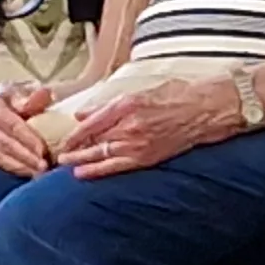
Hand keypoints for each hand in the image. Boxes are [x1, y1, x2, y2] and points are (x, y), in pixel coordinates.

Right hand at [0, 82, 58, 177]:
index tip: (44, 149)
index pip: (10, 123)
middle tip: (44, 166)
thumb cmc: (18, 100)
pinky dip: (11, 169)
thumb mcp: (28, 92)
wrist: (3, 108)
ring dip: (19, 165)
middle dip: (26, 155)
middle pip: (3, 142)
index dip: (28, 137)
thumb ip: (35, 95)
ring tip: (38, 172)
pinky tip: (27, 172)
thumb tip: (39, 98)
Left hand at [55, 76, 245, 178]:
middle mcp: (130, 125)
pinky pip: (118, 166)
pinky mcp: (148, 157)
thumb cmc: (176, 95)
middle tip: (58, 156)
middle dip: (73, 150)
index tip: (64, 139)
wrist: (207, 109)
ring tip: (67, 166)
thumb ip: (109, 104)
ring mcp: (139, 143)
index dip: (74, 133)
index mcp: (126, 105)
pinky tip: (84, 174)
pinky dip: (99, 171)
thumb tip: (83, 114)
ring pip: (102, 155)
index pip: (91, 122)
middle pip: (93, 141)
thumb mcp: (140, 90)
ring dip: (81, 162)